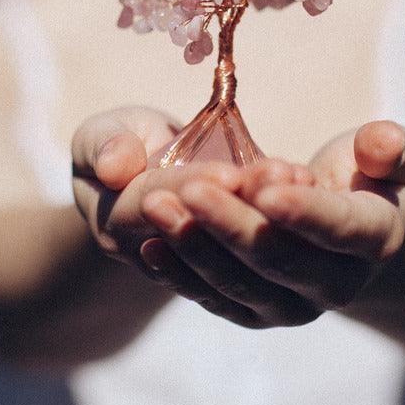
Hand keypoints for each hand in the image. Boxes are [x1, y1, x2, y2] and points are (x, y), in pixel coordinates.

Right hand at [71, 106, 317, 326]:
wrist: (143, 178)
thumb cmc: (121, 143)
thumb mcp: (100, 132)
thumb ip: (104, 143)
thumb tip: (114, 167)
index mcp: (115, 223)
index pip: (156, 205)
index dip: (194, 186)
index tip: (230, 173)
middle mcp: (152, 256)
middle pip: (200, 236)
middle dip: (240, 205)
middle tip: (278, 173)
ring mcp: (190, 271)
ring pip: (232, 258)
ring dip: (269, 217)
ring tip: (297, 178)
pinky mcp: (227, 272)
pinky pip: (254, 263)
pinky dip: (283, 229)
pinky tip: (305, 190)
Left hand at [136, 121, 404, 327]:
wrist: (351, 234)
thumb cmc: (369, 177)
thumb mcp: (393, 156)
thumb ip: (391, 148)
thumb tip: (380, 142)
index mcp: (376, 239)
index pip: (340, 228)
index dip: (303, 209)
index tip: (261, 184)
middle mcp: (337, 286)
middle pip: (279, 258)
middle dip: (232, 222)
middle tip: (190, 187)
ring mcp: (294, 307)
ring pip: (240, 283)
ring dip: (195, 246)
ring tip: (156, 206)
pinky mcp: (256, 313)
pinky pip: (215, 300)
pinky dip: (181, 275)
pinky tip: (151, 245)